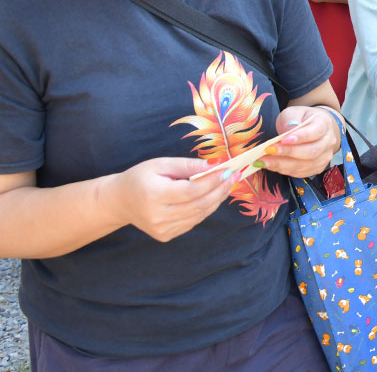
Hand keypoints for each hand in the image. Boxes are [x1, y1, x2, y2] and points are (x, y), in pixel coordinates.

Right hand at [106, 157, 233, 242]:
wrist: (120, 202)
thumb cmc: (141, 178)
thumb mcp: (161, 164)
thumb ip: (187, 165)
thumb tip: (214, 165)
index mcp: (154, 195)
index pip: (192, 190)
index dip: (213, 181)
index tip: (229, 170)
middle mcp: (158, 216)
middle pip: (199, 205)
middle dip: (220, 190)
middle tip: (234, 177)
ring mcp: (162, 229)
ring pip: (199, 215)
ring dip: (217, 200)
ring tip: (227, 185)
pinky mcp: (165, 236)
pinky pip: (193, 222)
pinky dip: (205, 209)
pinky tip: (211, 197)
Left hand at [265, 106, 342, 177]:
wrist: (313, 128)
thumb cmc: (301, 119)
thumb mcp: (294, 112)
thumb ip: (291, 118)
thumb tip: (288, 129)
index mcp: (324, 124)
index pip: (316, 132)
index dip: (300, 137)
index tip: (283, 140)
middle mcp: (328, 142)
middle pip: (311, 152)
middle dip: (288, 152)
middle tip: (269, 150)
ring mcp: (324, 157)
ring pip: (305, 165)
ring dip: (282, 164)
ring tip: (264, 161)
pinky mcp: (316, 168)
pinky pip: (300, 173)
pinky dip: (284, 170)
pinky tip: (271, 165)